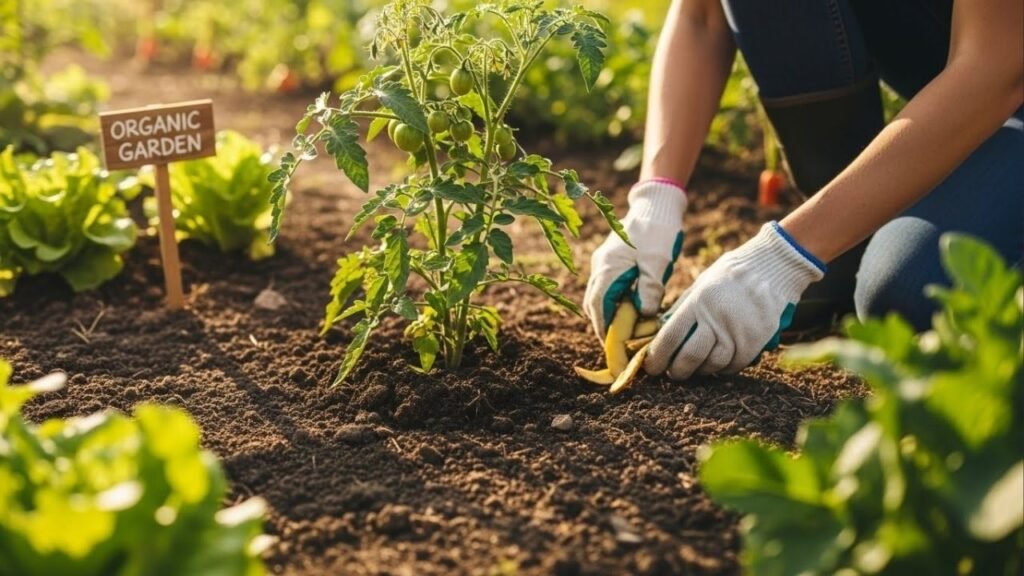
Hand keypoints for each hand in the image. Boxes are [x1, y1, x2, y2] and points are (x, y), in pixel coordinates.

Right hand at [584, 179, 686, 337]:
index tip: (612, 346)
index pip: (599, 305)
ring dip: (608, 313)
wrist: (656, 205)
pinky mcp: (612, 260)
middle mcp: (600, 266)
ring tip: (624, 330)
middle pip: (594, 303)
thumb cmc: (658, 230)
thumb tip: (644, 314)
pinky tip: (628, 308)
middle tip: (618, 344)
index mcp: (608, 267)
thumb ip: (649, 288)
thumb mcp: (657, 261)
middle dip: (604, 324)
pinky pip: (606, 286)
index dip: (604, 328)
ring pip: (598, 295)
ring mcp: (604, 262)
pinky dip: (613, 301)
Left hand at [645, 222, 825, 379]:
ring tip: (695, 368)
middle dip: (677, 371)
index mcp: (698, 301)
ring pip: (713, 364)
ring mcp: (737, 330)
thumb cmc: (729, 276)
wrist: (771, 267)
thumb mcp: (701, 284)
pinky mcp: (755, 340)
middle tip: (673, 373)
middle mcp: (716, 317)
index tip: (651, 367)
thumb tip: (661, 333)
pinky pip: (734, 365)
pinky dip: (723, 369)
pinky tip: (718, 364)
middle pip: (690, 356)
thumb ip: (683, 309)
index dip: (657, 357)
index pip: (670, 336)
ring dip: (700, 371)